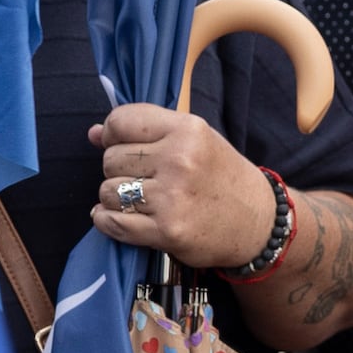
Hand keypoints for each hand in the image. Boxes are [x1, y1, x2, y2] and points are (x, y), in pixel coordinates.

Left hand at [86, 105, 273, 265]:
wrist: (258, 223)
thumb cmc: (223, 177)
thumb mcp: (196, 141)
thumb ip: (147, 132)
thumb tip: (94, 133)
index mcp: (188, 130)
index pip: (122, 121)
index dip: (112, 134)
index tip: (121, 145)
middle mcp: (180, 160)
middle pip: (111, 159)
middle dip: (117, 170)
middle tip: (139, 178)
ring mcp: (173, 197)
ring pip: (108, 191)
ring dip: (114, 198)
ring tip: (137, 200)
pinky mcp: (167, 231)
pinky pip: (114, 223)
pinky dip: (107, 221)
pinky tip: (115, 218)